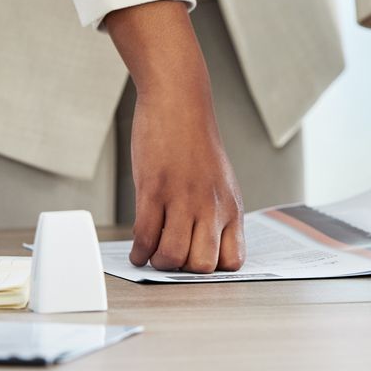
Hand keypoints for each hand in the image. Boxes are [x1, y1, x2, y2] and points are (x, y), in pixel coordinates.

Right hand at [126, 89, 245, 272]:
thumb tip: (197, 245)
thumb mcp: (218, 181)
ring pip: (172, 254)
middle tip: (171, 258)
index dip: (213, 269)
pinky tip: (137, 249)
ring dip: (158, 261)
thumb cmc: (195, 141)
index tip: (196, 263)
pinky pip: (145, 234)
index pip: (233, 260)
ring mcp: (182, 198)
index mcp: (230, 206)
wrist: (179, 102)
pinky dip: (138, 250)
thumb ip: (213, 213)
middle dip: (183, 269)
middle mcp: (210, 205)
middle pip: (202, 264)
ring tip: (152, 253)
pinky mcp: (154, 189)